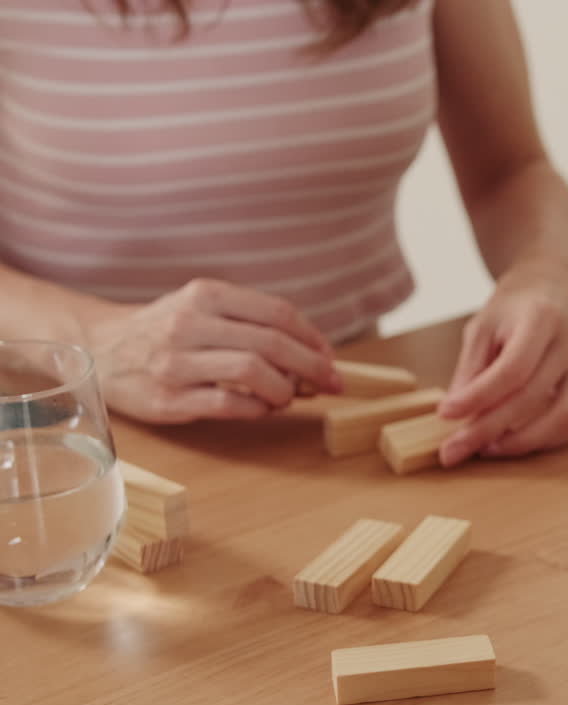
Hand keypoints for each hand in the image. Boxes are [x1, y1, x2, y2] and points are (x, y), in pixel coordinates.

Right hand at [86, 279, 339, 423]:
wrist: (100, 348)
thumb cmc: (167, 330)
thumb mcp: (206, 309)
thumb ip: (255, 326)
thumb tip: (317, 357)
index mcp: (206, 295)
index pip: (278, 313)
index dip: (312, 338)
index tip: (329, 357)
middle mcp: (189, 324)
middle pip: (272, 343)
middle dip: (312, 366)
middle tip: (331, 383)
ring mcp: (176, 362)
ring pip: (253, 371)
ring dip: (285, 390)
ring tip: (288, 397)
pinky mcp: (167, 399)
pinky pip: (228, 404)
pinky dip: (257, 409)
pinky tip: (261, 408)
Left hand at [437, 262, 567, 466]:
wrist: (557, 284)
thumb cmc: (515, 304)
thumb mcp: (483, 324)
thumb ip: (471, 368)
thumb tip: (455, 412)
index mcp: (541, 318)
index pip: (512, 369)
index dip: (478, 397)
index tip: (446, 413)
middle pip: (531, 398)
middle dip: (488, 429)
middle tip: (454, 450)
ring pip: (562, 418)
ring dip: (521, 443)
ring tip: (485, 449)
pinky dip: (543, 439)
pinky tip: (514, 441)